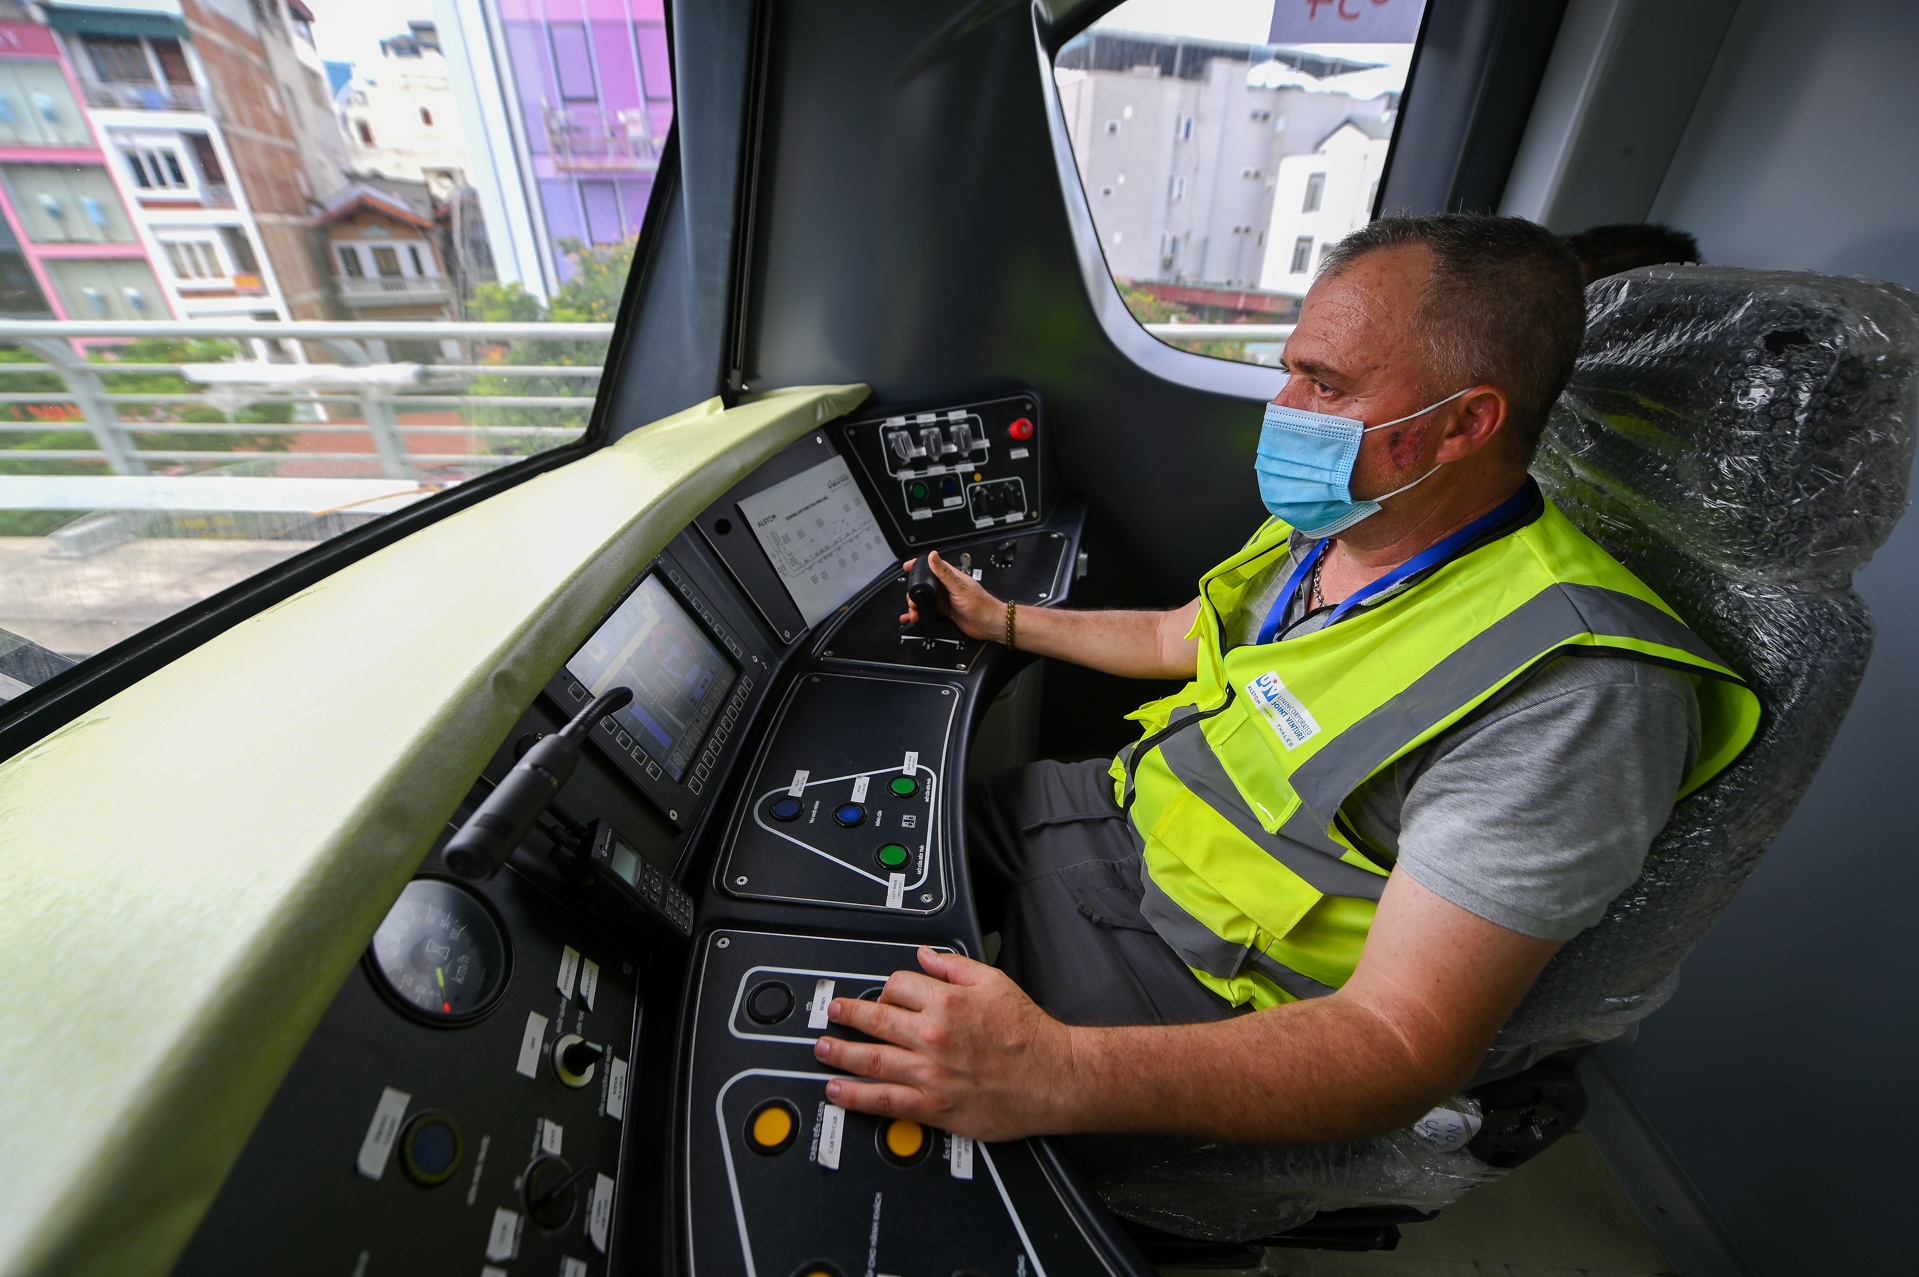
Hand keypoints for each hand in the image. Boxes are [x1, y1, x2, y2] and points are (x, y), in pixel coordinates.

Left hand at [812, 947, 1077, 1140]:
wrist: (1054, 1077)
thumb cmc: (1029, 1034)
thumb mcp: (995, 982)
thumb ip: (954, 966)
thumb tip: (925, 957)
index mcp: (947, 1002)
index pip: (899, 986)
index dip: (889, 988)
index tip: (884, 995)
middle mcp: (933, 1037)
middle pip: (876, 1020)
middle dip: (848, 1016)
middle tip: (832, 1014)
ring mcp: (930, 1074)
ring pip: (872, 1060)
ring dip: (841, 1054)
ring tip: (822, 1049)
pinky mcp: (934, 1107)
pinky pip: (885, 1101)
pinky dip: (856, 1096)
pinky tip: (838, 1092)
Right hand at [899, 551, 1003, 640]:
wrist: (989, 625)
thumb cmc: (981, 604)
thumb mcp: (960, 587)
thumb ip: (944, 572)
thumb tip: (933, 556)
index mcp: (950, 577)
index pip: (932, 566)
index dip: (918, 566)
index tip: (907, 566)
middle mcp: (946, 588)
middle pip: (924, 586)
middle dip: (914, 592)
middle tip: (912, 599)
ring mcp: (945, 601)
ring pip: (925, 601)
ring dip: (916, 606)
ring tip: (914, 611)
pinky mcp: (945, 613)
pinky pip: (928, 613)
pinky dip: (920, 615)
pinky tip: (916, 618)